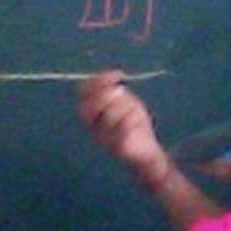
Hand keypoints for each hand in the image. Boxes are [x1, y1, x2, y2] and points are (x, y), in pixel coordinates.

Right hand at [77, 71, 174, 186]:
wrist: (147, 154)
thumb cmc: (134, 126)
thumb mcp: (125, 103)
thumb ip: (116, 91)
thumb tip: (114, 78)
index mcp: (91, 116)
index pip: (83, 94)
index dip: (98, 81)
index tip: (118, 76)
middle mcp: (93, 128)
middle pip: (92, 105)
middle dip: (109, 94)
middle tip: (123, 93)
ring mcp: (104, 139)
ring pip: (109, 115)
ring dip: (126, 107)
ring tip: (135, 111)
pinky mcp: (118, 148)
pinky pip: (121, 129)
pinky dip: (131, 120)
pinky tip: (138, 118)